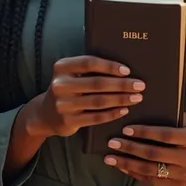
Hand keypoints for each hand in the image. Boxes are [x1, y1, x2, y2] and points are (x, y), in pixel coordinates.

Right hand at [28, 56, 145, 137]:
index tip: (127, 70)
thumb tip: (124, 69)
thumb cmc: (68, 88)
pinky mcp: (68, 121)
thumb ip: (90, 70)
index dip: (109, 66)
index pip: (89, 63)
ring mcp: (63, 105)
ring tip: (137, 97)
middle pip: (97, 83)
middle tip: (140, 85)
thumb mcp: (71, 74)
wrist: (45, 114)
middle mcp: (60, 85)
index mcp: (62, 67)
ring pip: (98, 101)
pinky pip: (95, 117)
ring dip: (121, 99)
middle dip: (122, 85)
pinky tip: (124, 110)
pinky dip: (112, 114)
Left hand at [103, 113, 185, 185]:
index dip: (145, 132)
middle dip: (131, 148)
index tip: (126, 129)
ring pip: (151, 170)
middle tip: (112, 143)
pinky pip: (152, 181)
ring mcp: (185, 174)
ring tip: (110, 157)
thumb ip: (169, 116)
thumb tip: (139, 107)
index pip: (166, 135)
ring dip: (128, 163)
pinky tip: (121, 166)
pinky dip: (134, 173)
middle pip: (155, 154)